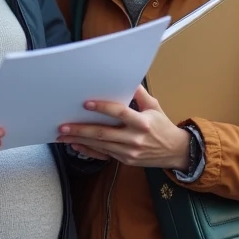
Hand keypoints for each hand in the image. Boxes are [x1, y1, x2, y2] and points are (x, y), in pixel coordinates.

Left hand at [57, 87, 191, 169]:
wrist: (175, 152)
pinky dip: (88, 151)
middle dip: (81, 129)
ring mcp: (129, 152)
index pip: (120, 113)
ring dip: (80, 140)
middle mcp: (135, 138)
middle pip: (104, 133)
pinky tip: (76, 145)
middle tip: (63, 126)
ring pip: (101, 145)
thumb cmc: (163, 126)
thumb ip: (139, 94)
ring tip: (63, 136)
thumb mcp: (154, 107)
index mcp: (143, 122)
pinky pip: (103, 155)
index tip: (86, 103)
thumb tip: (127, 79)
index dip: (102, 107)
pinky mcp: (125, 160)